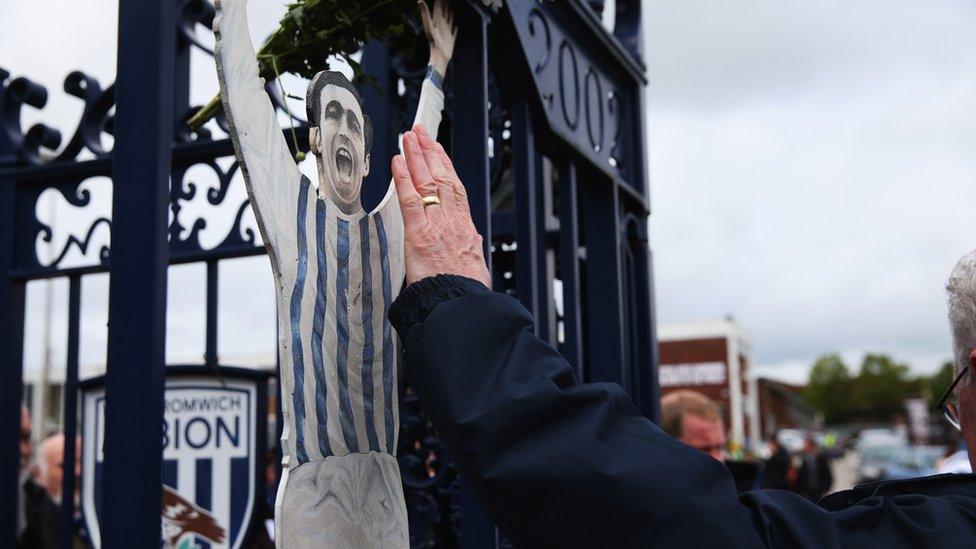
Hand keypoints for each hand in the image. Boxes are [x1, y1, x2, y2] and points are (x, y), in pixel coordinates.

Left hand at [391, 125, 490, 287]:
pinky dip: (403, 178)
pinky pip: (409, 199)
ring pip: (427, 181)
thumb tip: (470, 241)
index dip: (446, 166)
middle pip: (442, 177)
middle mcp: (453, 221)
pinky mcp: (419, 234)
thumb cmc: (466, 291)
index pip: (455, 188)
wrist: (461, 304)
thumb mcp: (475, 265)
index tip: (438, 151)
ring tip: (408, 137)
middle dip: (430, 151)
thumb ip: (470, 247)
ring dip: (416, 156)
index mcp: (465, 228)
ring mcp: (436, 225)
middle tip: (420, 133)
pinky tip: (397, 162)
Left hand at [419, 0, 456, 75]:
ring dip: (450, 14)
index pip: (438, 7)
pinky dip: (455, 28)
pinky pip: (454, 31)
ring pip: (449, 20)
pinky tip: (457, 26)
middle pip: (444, 12)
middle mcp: (442, 25)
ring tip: (452, 8)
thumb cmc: (433, 42)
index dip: (440, 1)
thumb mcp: (429, 26)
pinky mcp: (451, 39)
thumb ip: (425, 14)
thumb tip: (419, 0)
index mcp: (437, 21)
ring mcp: (446, 32)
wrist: (439, 57)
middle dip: (445, 5)